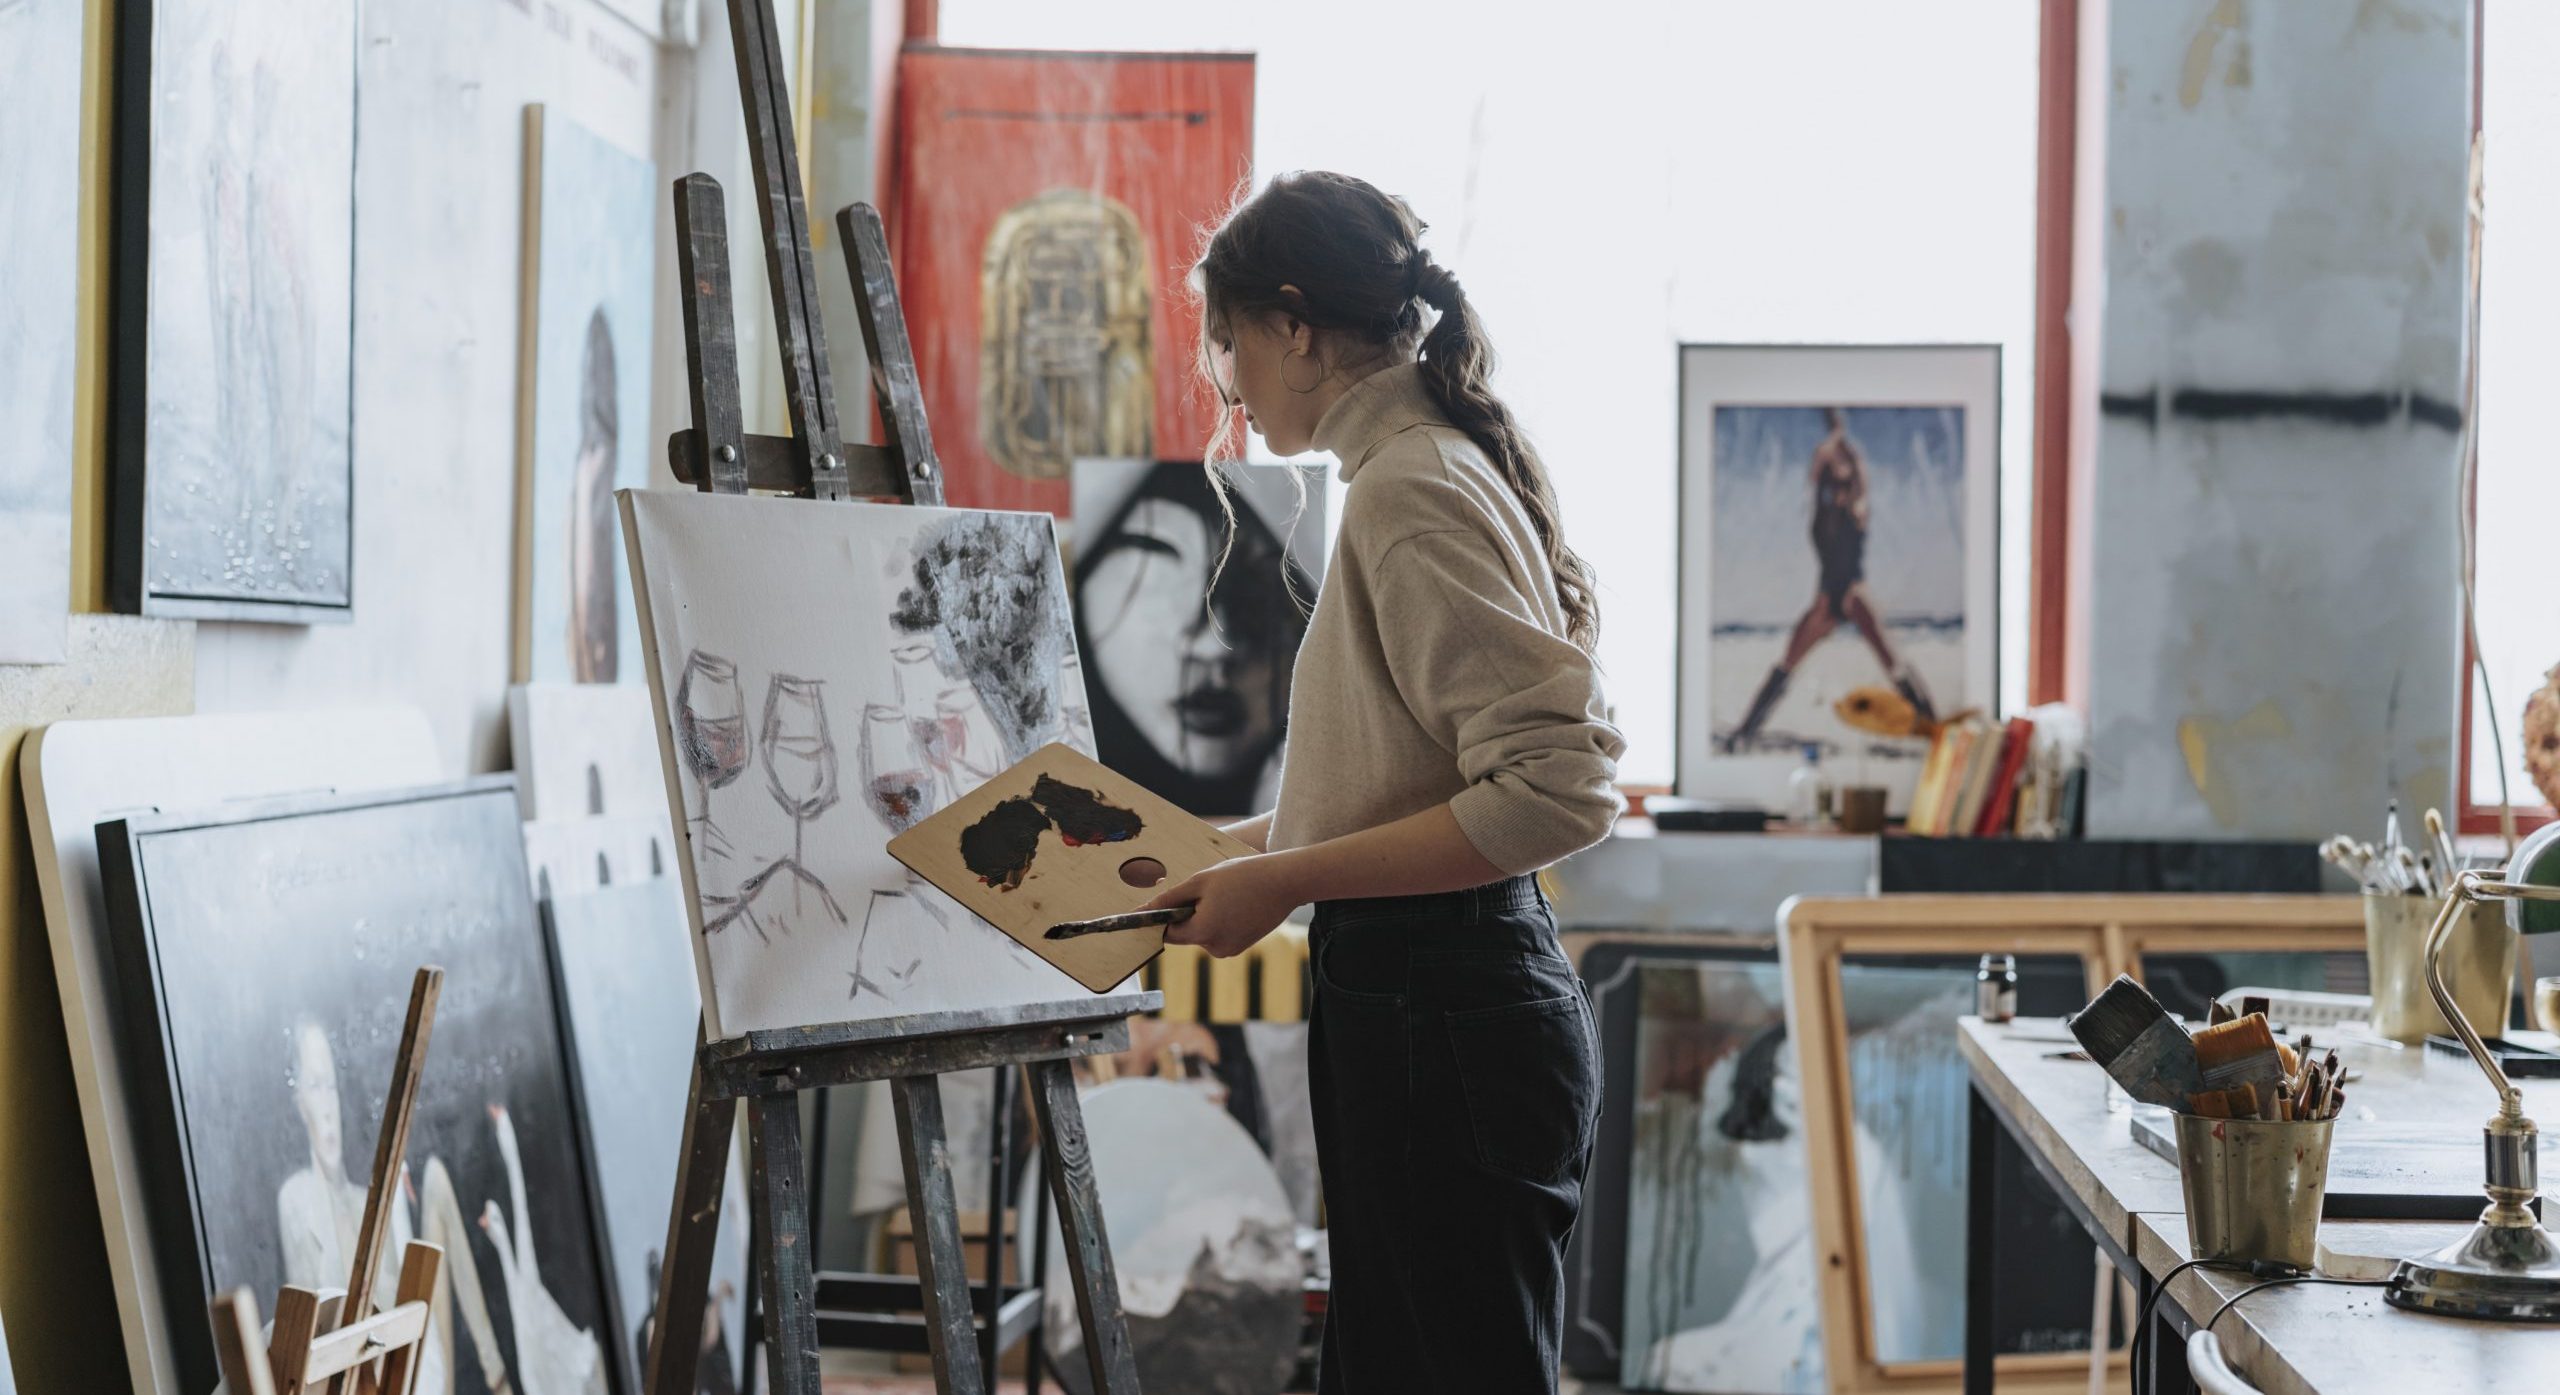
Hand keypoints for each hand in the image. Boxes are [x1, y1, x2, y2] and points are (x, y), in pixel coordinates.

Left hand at [1144, 854, 1301, 958]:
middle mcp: (1216, 948)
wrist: (1285, 882)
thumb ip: (1170, 898)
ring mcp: (1231, 949)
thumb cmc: (1243, 876)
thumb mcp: (1202, 881)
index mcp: (1203, 932)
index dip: (1164, 917)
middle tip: (1207, 889)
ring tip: (1226, 894)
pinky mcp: (1242, 945)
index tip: (1168, 901)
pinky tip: (1237, 902)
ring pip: (1204, 933)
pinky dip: (1221, 920)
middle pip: (1187, 933)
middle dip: (1189, 913)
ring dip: (1206, 916)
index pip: (1169, 932)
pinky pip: (1220, 934)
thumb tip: (1145, 911)